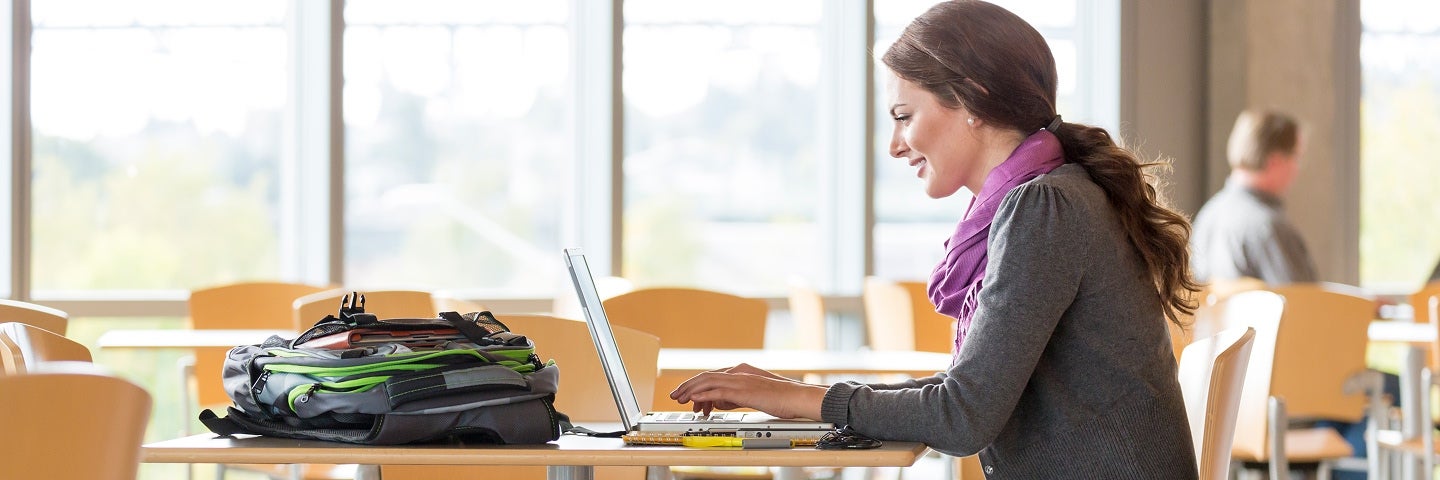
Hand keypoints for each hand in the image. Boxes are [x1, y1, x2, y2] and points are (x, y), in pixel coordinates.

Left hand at [670, 364, 827, 420]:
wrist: (798, 397)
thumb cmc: (781, 398)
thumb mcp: (753, 395)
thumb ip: (734, 396)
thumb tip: (718, 402)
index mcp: (741, 371)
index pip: (712, 376)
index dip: (696, 385)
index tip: (686, 395)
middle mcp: (739, 371)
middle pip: (706, 376)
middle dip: (688, 386)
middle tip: (675, 395)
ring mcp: (741, 379)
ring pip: (708, 381)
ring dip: (691, 390)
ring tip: (680, 398)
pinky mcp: (744, 390)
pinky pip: (718, 391)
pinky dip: (704, 395)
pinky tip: (695, 400)